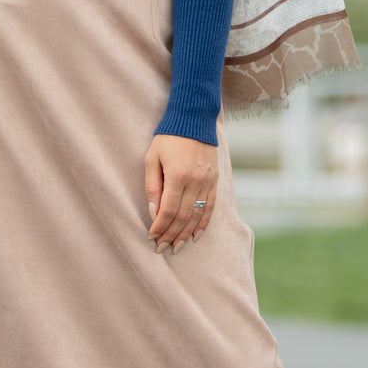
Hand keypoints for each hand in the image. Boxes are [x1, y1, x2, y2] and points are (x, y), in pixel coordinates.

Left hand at [144, 134, 218, 254]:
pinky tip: (196, 235)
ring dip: (187, 233)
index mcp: (177, 175)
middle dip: (171, 235)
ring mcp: (207, 181)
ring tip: (177, 246)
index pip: (168, 210)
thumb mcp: (152, 158)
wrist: (194, 120)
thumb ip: (152, 186)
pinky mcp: (215, 181)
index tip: (152, 237)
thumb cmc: (167, 138)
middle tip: (162, 248)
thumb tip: (154, 212)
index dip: (160, 227)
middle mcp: (195, 181)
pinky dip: (203, 223)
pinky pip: (210, 207)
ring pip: (197, 215)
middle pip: (183, 216)